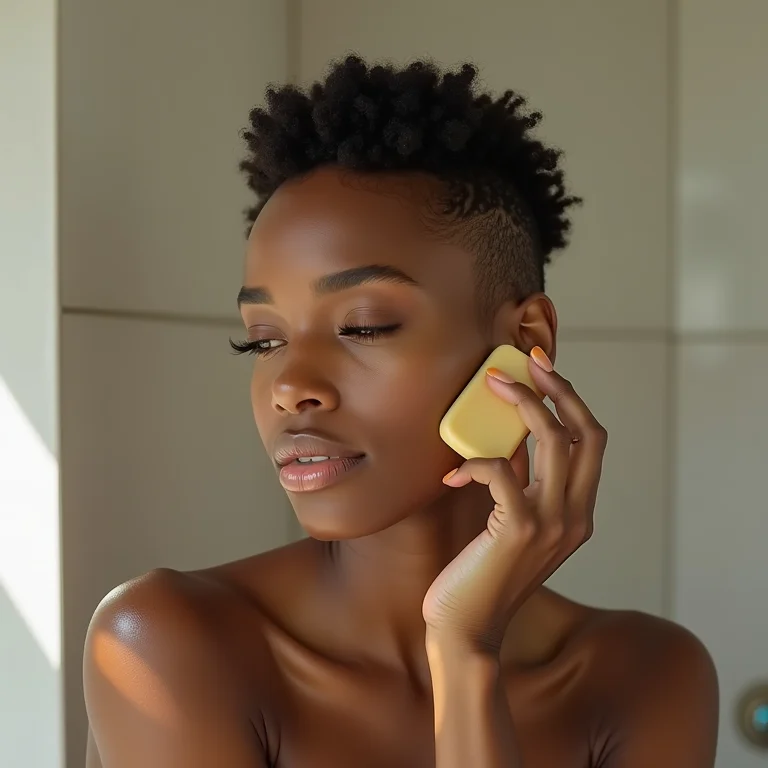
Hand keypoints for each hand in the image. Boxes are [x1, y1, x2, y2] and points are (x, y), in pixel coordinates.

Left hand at [423, 348, 607, 652]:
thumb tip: (510, 439)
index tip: (545, 368)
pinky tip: (452, 476)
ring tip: (491, 385)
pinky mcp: (518, 530)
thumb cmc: (483, 574)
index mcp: (578, 512)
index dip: (572, 400)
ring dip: (522, 405)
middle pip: (585, 433)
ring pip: (553, 441)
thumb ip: (522, 484)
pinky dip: (474, 462)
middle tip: (526, 363)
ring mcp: (552, 524)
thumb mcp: (512, 523)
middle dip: (560, 389)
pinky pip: (501, 470)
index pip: (592, 442)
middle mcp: (576, 516)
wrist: (467, 631)